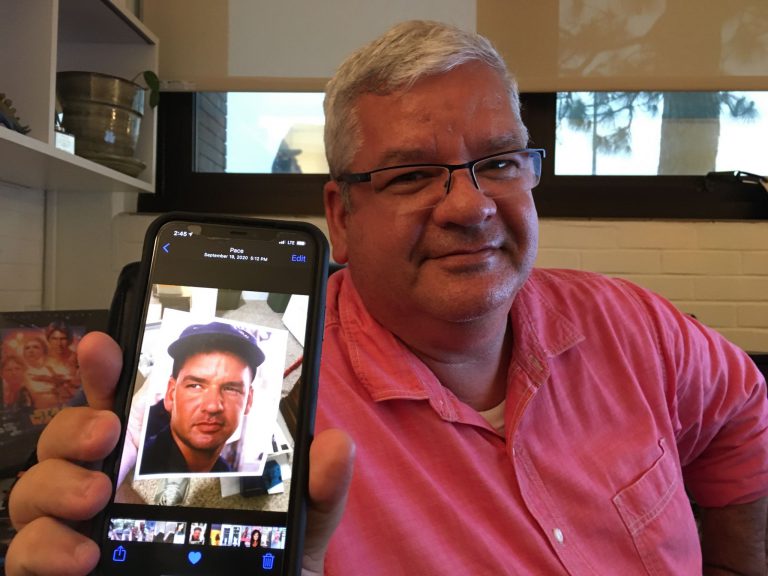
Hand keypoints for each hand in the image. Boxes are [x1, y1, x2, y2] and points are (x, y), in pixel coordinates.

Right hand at [5, 331, 354, 575]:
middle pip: (67, 438)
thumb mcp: (295, 528)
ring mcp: (83, 531)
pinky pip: (25, 552)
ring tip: (97, 494)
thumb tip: (337, 445)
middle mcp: (115, 490)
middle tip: (109, 432)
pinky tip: (82, 554)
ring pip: (33, 488)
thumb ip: (318, 487)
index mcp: (162, 462)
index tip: (107, 347)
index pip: (124, 404)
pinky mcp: (63, 572)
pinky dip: (42, 547)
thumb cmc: (257, 571)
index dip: (108, 370)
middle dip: (76, 424)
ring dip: (55, 482)